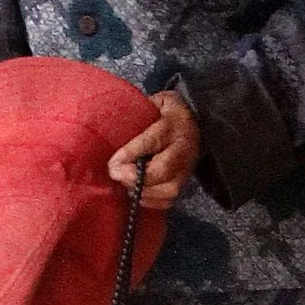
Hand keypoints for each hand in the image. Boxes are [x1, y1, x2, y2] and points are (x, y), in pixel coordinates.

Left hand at [111, 91, 202, 209]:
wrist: (194, 121)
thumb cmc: (166, 111)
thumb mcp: (155, 102)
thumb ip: (137, 112)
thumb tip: (109, 127)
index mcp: (174, 124)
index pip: (153, 141)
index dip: (131, 154)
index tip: (112, 163)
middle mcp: (184, 148)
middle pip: (164, 169)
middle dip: (136, 177)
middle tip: (115, 175)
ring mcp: (187, 168)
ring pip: (169, 188)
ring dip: (143, 191)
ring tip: (124, 185)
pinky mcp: (185, 182)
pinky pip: (170, 200)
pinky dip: (151, 201)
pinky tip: (137, 194)